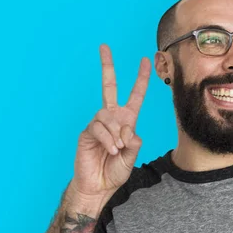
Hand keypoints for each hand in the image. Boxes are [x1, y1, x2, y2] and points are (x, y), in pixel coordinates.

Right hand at [70, 44, 150, 203]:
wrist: (99, 186)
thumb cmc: (116, 171)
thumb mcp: (132, 156)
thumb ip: (134, 143)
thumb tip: (129, 131)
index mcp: (127, 120)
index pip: (135, 95)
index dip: (141, 79)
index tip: (146, 60)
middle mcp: (112, 117)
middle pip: (108, 86)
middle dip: (107, 66)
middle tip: (104, 46)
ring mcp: (98, 123)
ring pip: (108, 116)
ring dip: (115, 133)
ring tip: (116, 149)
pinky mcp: (86, 132)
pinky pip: (98, 128)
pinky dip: (107, 139)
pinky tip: (110, 149)